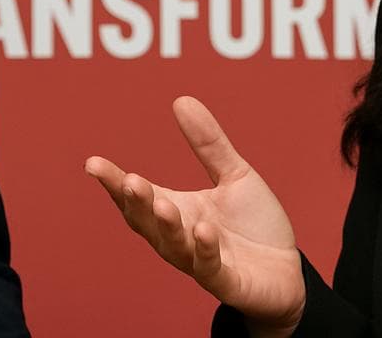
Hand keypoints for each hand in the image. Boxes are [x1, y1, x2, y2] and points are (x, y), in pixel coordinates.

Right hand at [85, 96, 305, 336]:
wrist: (287, 271)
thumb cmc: (254, 225)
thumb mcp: (234, 175)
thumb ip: (208, 143)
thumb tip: (181, 99)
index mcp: (178, 211)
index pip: (138, 197)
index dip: (114, 182)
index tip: (93, 163)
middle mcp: (182, 238)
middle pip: (148, 223)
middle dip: (136, 203)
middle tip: (128, 180)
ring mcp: (202, 262)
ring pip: (174, 248)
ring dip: (166, 227)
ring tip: (161, 203)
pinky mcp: (228, 282)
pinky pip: (211, 269)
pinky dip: (204, 251)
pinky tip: (203, 231)